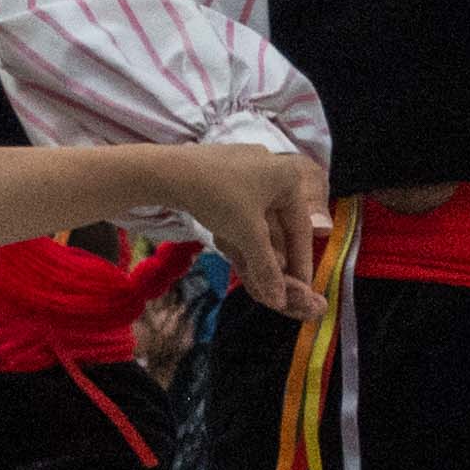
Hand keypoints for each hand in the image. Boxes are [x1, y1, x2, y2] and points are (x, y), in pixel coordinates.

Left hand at [147, 140, 329, 319]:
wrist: (167, 171)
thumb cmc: (219, 198)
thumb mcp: (248, 235)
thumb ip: (267, 268)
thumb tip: (280, 301)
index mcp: (288, 176)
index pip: (300, 228)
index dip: (301, 262)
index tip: (301, 290)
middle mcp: (273, 168)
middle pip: (279, 224)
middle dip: (274, 259)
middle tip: (274, 288)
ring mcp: (247, 169)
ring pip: (258, 220)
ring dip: (256, 250)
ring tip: (254, 279)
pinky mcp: (224, 174)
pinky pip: (240, 210)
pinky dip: (240, 234)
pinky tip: (234, 254)